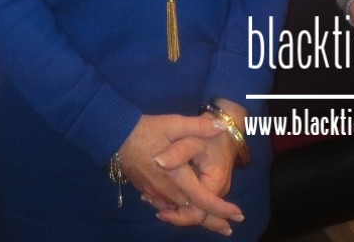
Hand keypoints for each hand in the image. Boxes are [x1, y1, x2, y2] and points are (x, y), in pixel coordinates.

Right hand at [119, 114, 243, 235]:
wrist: (114, 136)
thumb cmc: (145, 130)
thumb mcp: (173, 124)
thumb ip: (198, 126)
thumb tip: (222, 127)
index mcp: (178, 177)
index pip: (204, 200)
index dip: (222, 209)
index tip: (238, 215)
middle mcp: (168, 190)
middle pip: (193, 212)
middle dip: (212, 221)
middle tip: (228, 229)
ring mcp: (155, 192)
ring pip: (179, 210)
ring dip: (195, 216)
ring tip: (211, 221)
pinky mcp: (146, 189)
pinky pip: (166, 205)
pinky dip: (177, 210)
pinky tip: (181, 208)